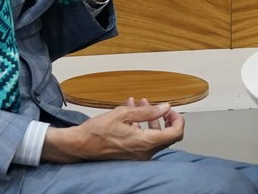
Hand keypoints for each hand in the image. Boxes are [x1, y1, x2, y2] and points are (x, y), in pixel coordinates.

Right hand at [40, 97, 183, 163]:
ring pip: (154, 136)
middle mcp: (145, 152)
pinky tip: (132, 110)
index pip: (175, 134)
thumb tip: (166, 107)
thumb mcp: (124, 114)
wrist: (80, 145)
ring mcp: (138, 155)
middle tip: (160, 106)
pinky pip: (143, 139)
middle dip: (164, 117)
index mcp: (146, 143)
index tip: (172, 109)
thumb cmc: (98, 130)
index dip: (178, 120)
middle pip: (166, 136)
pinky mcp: (131, 154)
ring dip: (151, 119)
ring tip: (142, 103)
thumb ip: (148, 111)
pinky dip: (142, 125)